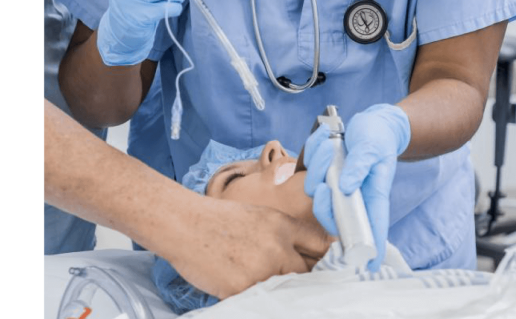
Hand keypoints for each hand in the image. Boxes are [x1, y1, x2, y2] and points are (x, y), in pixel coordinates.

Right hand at [168, 198, 331, 299]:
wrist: (184, 224)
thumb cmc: (218, 220)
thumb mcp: (258, 215)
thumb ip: (284, 233)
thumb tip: (308, 252)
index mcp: (282, 225)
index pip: (320, 245)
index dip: (327, 257)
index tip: (331, 265)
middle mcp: (276, 247)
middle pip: (308, 272)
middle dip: (304, 277)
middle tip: (298, 280)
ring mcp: (260, 270)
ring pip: (286, 289)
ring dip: (282, 289)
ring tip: (265, 279)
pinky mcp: (243, 289)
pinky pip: (261, 300)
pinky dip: (257, 297)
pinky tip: (245, 285)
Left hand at [303, 104, 411, 272]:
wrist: (373, 122)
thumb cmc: (378, 138)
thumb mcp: (373, 148)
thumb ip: (360, 167)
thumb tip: (346, 187)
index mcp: (371, 197)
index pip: (370, 229)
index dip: (369, 250)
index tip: (368, 266)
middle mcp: (352, 196)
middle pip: (330, 215)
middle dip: (322, 200)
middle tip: (324, 182)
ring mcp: (336, 184)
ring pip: (315, 189)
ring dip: (318, 166)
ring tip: (332, 145)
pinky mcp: (324, 172)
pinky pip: (309, 167)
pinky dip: (313, 152)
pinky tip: (325, 140)